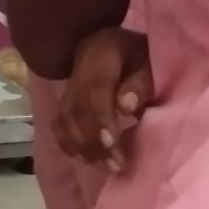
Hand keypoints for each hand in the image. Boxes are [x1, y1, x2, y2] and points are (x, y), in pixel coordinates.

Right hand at [55, 27, 152, 171]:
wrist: (118, 43)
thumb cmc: (143, 56)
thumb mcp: (150, 61)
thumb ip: (141, 82)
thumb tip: (125, 107)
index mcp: (102, 53)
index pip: (95, 90)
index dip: (100, 119)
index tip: (111, 145)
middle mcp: (79, 68)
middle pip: (77, 108)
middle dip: (92, 140)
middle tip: (114, 165)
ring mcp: (69, 83)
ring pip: (64, 116)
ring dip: (80, 145)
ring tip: (102, 165)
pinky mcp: (65, 96)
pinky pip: (58, 120)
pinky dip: (66, 140)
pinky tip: (81, 156)